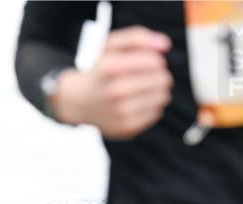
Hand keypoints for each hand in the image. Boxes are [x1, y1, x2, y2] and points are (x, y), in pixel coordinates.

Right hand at [52, 26, 172, 139]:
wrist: (76, 102)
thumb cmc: (98, 71)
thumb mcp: (110, 46)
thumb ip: (137, 37)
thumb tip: (165, 44)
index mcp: (112, 68)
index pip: (155, 61)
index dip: (153, 59)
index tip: (143, 62)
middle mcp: (116, 92)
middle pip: (162, 79)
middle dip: (157, 75)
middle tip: (143, 76)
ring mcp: (121, 112)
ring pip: (163, 96)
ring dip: (156, 91)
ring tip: (141, 89)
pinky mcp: (127, 127)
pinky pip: (156, 113)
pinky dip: (150, 106)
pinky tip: (136, 102)